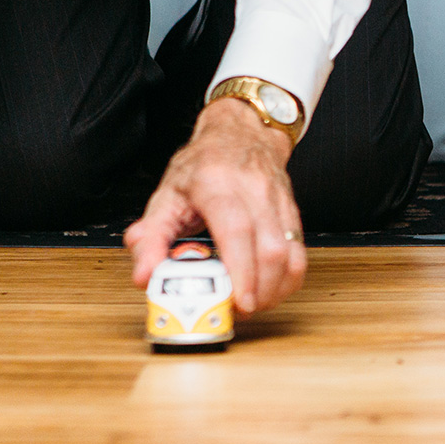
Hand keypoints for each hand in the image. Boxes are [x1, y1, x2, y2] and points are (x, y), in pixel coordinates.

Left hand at [126, 99, 306, 315]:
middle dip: (259, 290)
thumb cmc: (203, 165)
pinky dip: (288, 279)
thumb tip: (145, 274)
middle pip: (269, 249)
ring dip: (275, 289)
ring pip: (290, 254)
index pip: (236, 230)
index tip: (238, 300)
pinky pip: (299, 252)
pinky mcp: (292, 212)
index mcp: (216, 184)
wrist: (241, 133)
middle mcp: (253, 190)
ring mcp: (277, 201)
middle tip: (239, 309)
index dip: (242, 270)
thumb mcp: (165, 195)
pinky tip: (271, 290)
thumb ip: (151, 237)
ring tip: (253, 304)